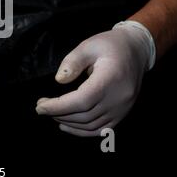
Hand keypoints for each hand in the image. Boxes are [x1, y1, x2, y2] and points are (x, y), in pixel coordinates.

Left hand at [35, 21, 154, 136]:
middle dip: (58, 114)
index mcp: (111, 78)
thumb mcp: (88, 45)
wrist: (136, 50)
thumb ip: (72, 62)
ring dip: (67, 122)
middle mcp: (119, 98)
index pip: (81, 101)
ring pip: (91, 125)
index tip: (40, 106)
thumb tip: (59, 81)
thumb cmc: (110, 45)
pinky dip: (82, 132)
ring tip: (51, 113)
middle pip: (84, 115)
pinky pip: (101, 130)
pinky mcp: (122, 113)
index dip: (59, 106)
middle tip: (40, 107)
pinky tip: (66, 126)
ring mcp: (122, 108)